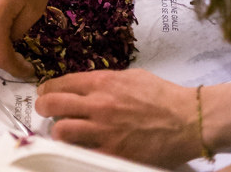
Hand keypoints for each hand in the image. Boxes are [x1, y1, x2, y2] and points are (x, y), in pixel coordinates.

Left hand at [35, 69, 199, 167]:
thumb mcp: (131, 77)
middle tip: (43, 109)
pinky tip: (79, 149)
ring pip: (62, 131)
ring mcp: (104, 131)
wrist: (187, 119)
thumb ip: (107, 81)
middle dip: (43, 106)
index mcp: (102, 82)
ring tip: (60, 132)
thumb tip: (90, 86)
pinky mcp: (113, 153)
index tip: (45, 92)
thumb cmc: (163, 96)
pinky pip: (83, 154)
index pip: (62, 83)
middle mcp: (98, 104)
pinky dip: (77, 151)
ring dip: (57, 131)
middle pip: (54, 104)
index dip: (49, 88)